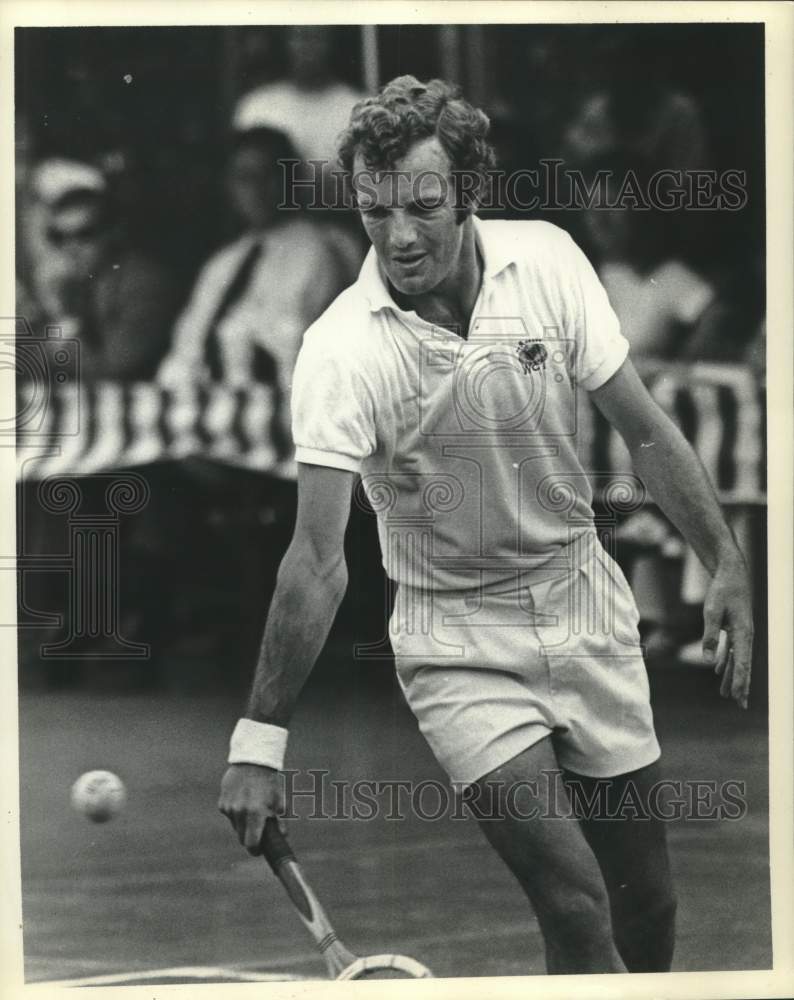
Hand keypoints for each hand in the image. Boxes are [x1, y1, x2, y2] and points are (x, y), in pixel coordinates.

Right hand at [218, 764, 284, 854]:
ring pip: (235, 826)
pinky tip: (244, 800)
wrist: (253, 760)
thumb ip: (280, 821)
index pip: (251, 844)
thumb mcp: (279, 800)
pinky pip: (229, 815)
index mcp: (255, 813)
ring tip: (252, 808)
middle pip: (241, 837)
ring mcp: (229, 808)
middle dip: (250, 837)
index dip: (256, 850)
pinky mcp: (222, 803)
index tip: (259, 850)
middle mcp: (239, 812)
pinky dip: (236, 813)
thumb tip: (282, 837)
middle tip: (258, 830)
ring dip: (243, 824)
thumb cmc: (270, 781)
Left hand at [702, 552, 753, 708]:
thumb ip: (710, 636)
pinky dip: (726, 660)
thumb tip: (708, 661)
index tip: (739, 698)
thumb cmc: (722, 589)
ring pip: (737, 659)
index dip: (740, 682)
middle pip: (743, 665)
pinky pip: (732, 649)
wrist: (730, 571)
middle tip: (740, 704)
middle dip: (740, 685)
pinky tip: (718, 669)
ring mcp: (741, 631)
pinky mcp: (735, 626)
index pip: (742, 663)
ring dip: (731, 675)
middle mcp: (746, 635)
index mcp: (743, 633)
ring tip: (727, 693)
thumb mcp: (712, 612)